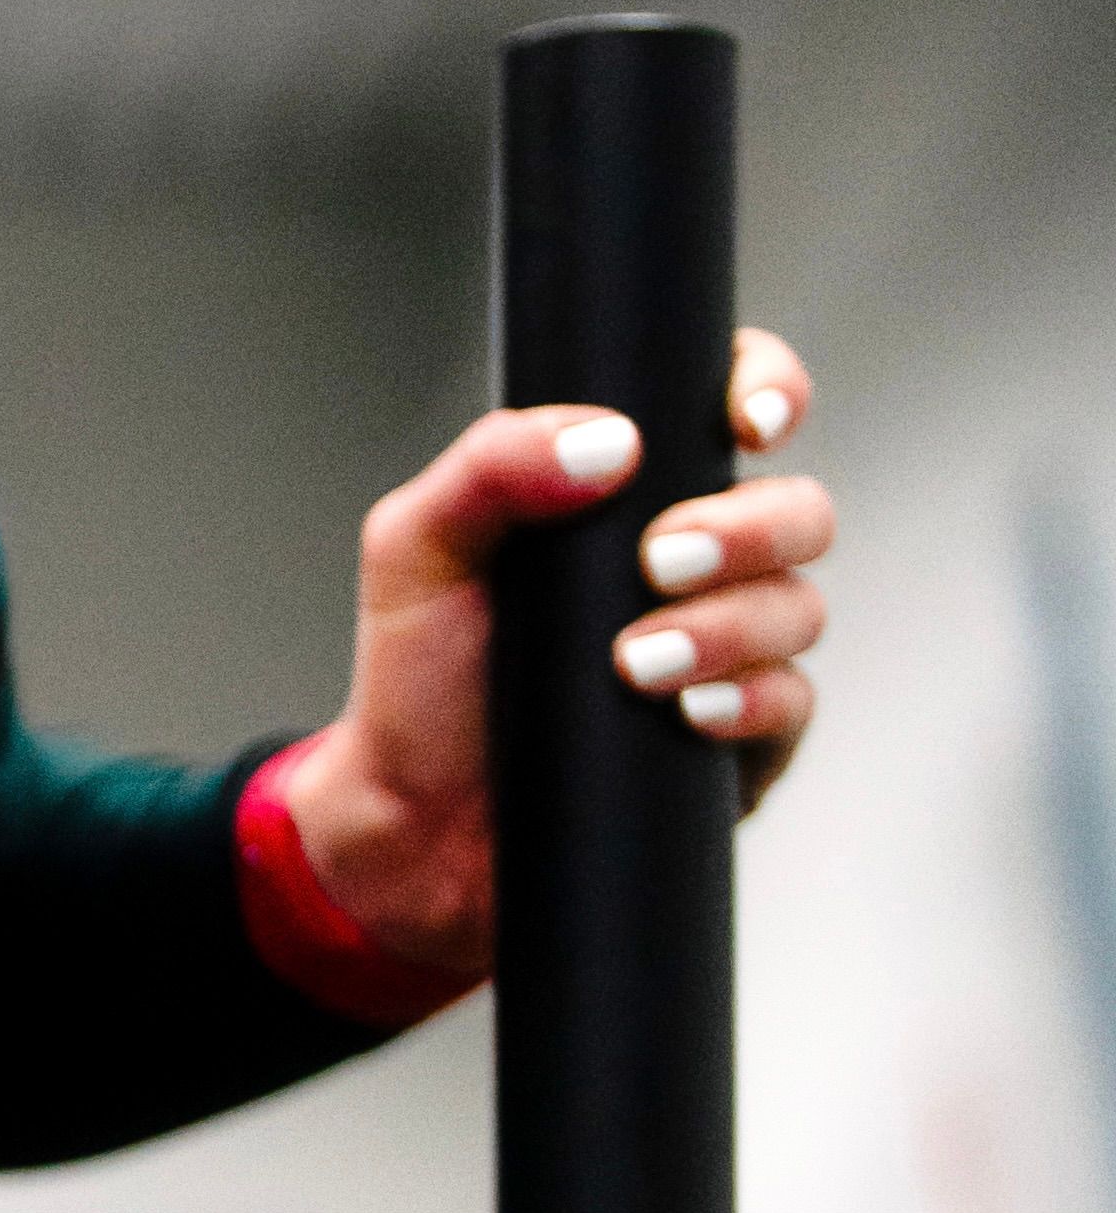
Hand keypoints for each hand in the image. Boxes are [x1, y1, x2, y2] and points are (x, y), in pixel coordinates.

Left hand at [288, 331, 829, 982]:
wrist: (412, 822)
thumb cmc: (419, 680)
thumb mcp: (418, 551)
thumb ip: (489, 469)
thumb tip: (606, 442)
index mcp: (627, 497)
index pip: (729, 409)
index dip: (765, 390)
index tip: (745, 420)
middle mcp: (694, 564)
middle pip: (796, 510)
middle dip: (747, 527)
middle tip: (658, 562)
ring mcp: (726, 651)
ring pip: (800, 607)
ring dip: (729, 625)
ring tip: (634, 661)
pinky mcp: (739, 741)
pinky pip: (793, 706)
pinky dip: (749, 702)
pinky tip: (687, 714)